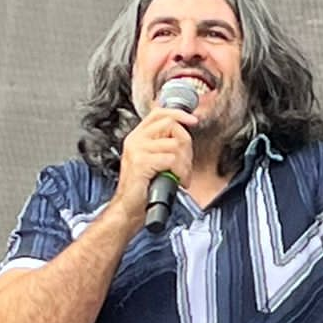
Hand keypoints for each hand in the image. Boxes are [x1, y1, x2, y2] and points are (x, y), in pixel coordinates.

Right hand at [113, 103, 197, 224]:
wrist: (129, 208)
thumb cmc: (143, 188)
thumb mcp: (153, 161)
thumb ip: (164, 145)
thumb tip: (184, 135)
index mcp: (137, 136)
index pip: (160, 113)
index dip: (179, 114)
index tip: (193, 120)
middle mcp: (135, 140)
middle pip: (171, 125)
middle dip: (186, 145)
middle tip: (185, 164)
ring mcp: (137, 150)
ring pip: (175, 144)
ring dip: (185, 163)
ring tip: (181, 176)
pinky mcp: (141, 162)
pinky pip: (172, 159)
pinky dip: (180, 172)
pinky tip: (177, 181)